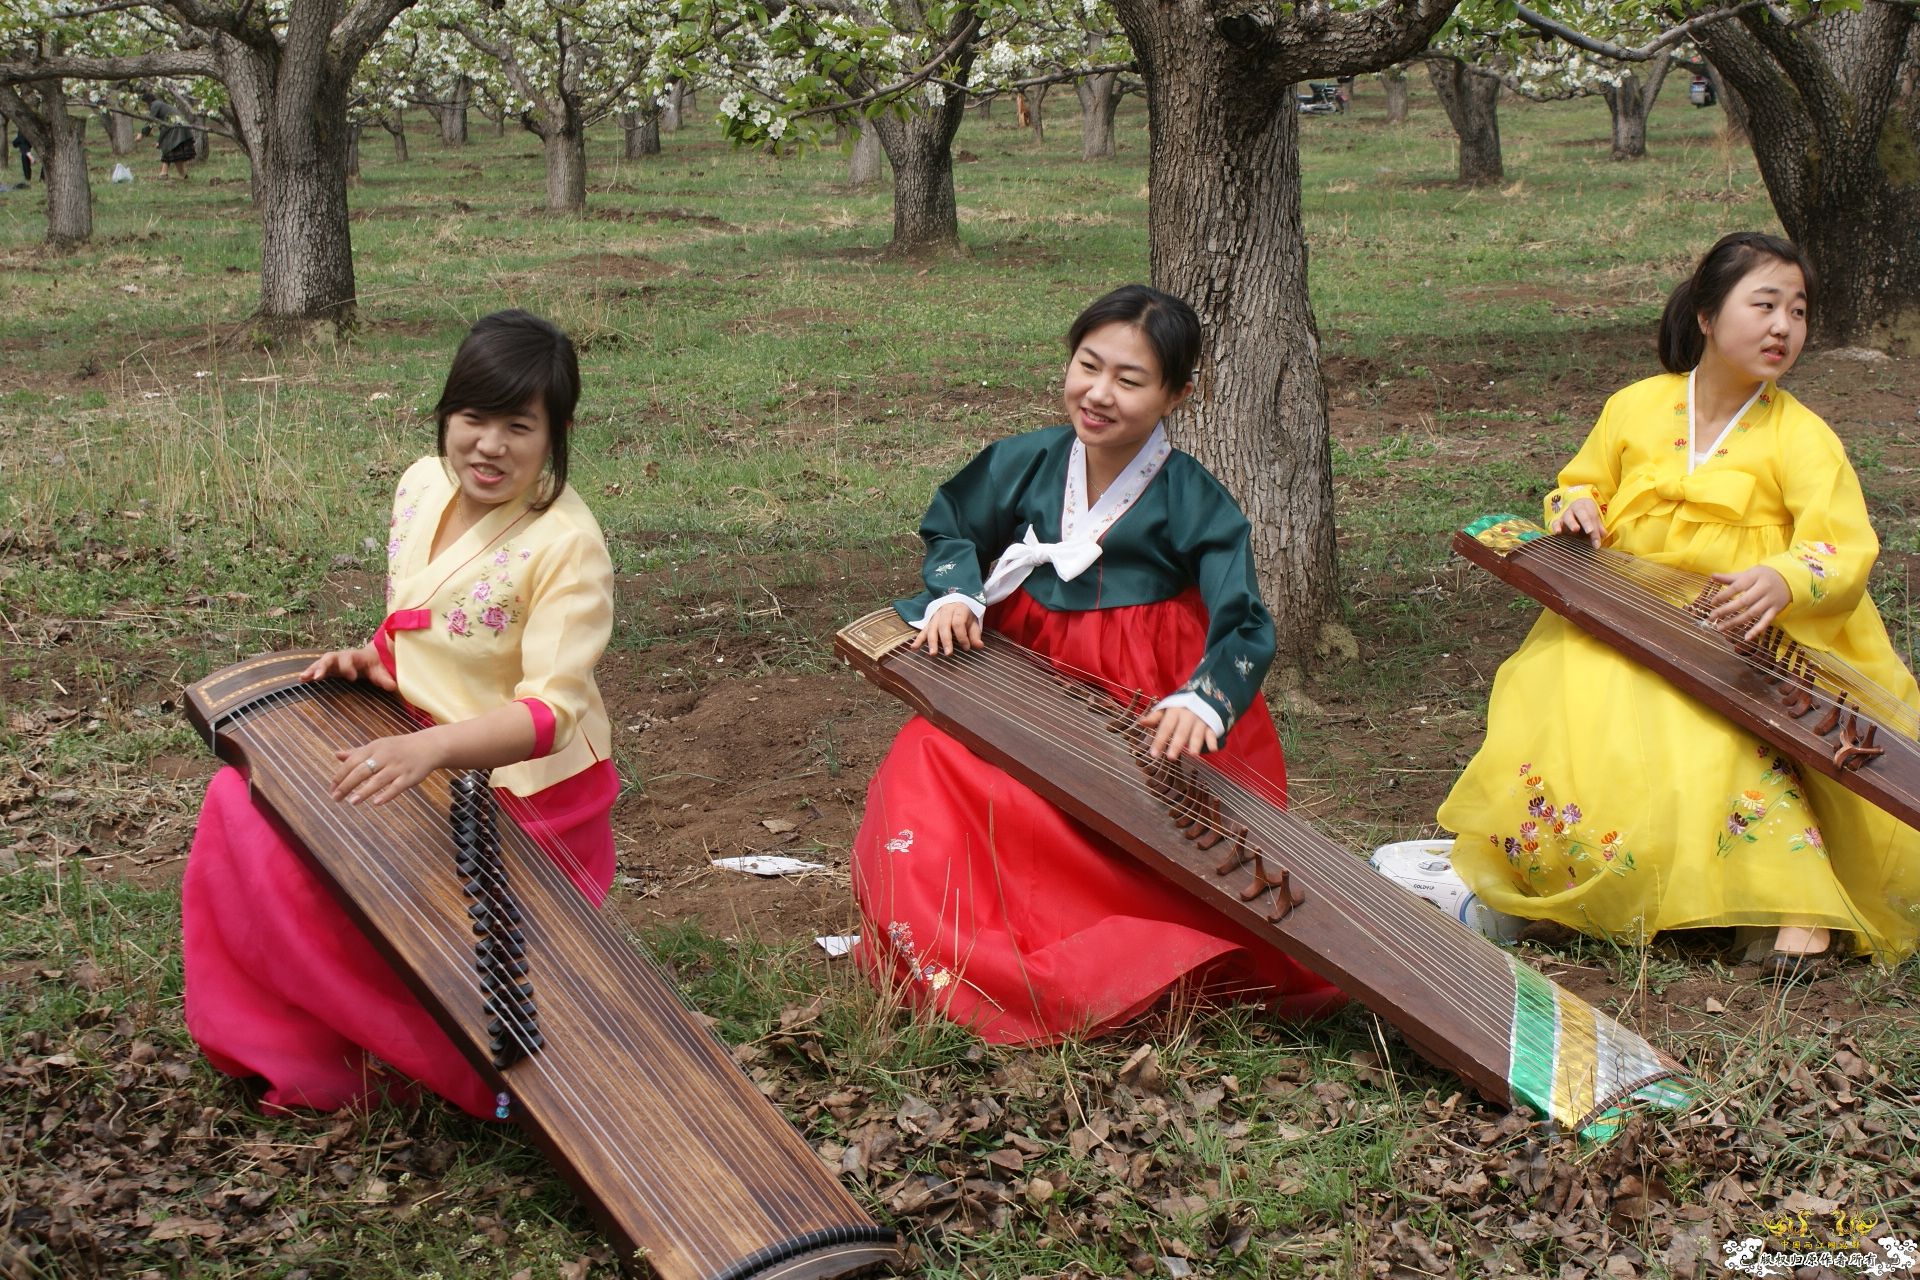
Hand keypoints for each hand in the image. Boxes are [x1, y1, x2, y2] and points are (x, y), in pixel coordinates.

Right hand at [301, 643, 396, 692]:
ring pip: (321, 662)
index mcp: (355, 656)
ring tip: (303, 678)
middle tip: (318, 677)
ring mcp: (334, 662)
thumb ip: (385, 678)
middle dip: (323, 666)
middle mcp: (342, 657)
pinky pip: (318, 669)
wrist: (372, 656)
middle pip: (331, 657)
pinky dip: (310, 673)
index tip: (350, 677)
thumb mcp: (382, 670)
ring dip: (312, 669)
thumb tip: (392, 686)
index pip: (349, 658)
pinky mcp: (330, 668)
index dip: (348, 666)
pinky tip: (301, 679)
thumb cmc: (376, 665)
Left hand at [330, 728, 445, 805]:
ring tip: (352, 802)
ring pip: (379, 780)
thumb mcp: (378, 746)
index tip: (331, 789)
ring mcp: (398, 767)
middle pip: (362, 771)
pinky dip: (387, 794)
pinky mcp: (410, 777)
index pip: (352, 762)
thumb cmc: (399, 747)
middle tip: (335, 798)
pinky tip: (376, 802)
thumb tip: (336, 755)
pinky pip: (397, 787)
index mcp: (374, 748)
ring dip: (364, 791)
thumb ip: (357, 752)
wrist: (429, 746)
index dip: (340, 776)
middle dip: (347, 785)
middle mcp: (385, 756)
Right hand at [909, 599, 983, 655]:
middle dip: (946, 641)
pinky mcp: (929, 623)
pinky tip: (914, 648)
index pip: (958, 623)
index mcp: (958, 610)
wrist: (954, 602)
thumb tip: (979, 646)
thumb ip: (975, 635)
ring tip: (933, 654)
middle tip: (948, 654)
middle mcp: (945, 612)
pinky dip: (918, 640)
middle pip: (944, 626)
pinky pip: (923, 631)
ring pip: (932, 629)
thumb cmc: (965, 616)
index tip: (966, 648)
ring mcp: (935, 617)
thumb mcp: (973, 622)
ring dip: (932, 642)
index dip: (962, 636)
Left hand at [1140, 705, 1219, 760]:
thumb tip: (1140, 722)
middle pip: (1181, 732)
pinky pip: (1212, 732)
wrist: (1204, 694)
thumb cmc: (1180, 706)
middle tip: (1171, 757)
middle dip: (1176, 744)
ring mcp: (1200, 719)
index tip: (1153, 754)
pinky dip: (1213, 740)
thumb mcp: (1166, 708)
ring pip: (1198, 733)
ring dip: (1195, 743)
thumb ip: (1154, 717)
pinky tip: (1213, 749)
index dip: (1159, 741)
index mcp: (1174, 711)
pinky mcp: (1211, 723)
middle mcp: (1188, 715)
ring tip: (1193, 755)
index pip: (1165, 728)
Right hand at [1549, 496, 1604, 548]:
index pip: (1592, 516)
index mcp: (1586, 506)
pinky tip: (1558, 532)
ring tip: (1575, 529)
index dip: (1596, 528)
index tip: (1597, 542)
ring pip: (1568, 517)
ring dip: (1572, 523)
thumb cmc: (1586, 516)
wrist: (1574, 509)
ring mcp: (1566, 514)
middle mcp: (1575, 508)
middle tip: (1590, 531)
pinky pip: (1555, 523)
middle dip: (1586, 522)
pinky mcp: (1558, 521)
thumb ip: (1598, 527)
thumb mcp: (1593, 520)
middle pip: (1581, 513)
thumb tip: (1604, 534)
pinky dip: (1556, 527)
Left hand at [1708, 565, 1789, 640]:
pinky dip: (1757, 630)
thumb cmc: (1763, 576)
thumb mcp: (1749, 573)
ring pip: (1752, 613)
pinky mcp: (1776, 610)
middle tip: (1711, 617)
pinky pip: (1766, 621)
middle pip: (1744, 601)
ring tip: (1720, 628)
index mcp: (1755, 577)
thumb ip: (1730, 577)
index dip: (1724, 595)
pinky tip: (1746, 638)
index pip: (1737, 587)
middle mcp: (1764, 588)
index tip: (1712, 602)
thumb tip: (1712, 576)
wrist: (1790, 578)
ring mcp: (1770, 600)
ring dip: (1736, 622)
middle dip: (1726, 610)